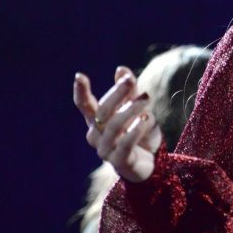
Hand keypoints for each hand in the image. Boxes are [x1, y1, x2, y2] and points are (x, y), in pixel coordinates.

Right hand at [73, 66, 160, 181]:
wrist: (153, 163)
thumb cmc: (140, 133)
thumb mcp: (138, 110)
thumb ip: (129, 92)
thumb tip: (121, 69)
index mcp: (97, 122)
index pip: (85, 106)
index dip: (81, 92)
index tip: (79, 76)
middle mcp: (97, 136)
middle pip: (102, 111)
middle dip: (116, 93)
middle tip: (130, 80)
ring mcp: (106, 150)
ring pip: (114, 126)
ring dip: (131, 109)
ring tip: (146, 99)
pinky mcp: (119, 162)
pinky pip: (125, 144)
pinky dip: (136, 130)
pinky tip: (146, 119)